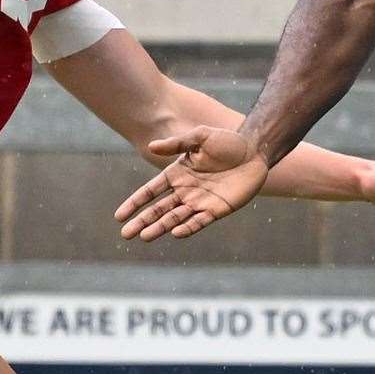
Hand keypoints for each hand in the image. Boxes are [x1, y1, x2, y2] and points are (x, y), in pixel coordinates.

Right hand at [115, 126, 268, 240]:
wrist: (255, 152)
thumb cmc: (227, 142)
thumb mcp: (200, 137)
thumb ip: (176, 144)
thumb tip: (151, 147)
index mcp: (177, 174)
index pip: (150, 191)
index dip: (135, 203)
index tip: (119, 216)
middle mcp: (185, 191)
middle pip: (158, 209)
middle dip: (142, 221)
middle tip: (125, 234)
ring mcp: (200, 202)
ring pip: (174, 218)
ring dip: (160, 227)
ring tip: (144, 236)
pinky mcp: (216, 210)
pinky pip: (199, 222)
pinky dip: (187, 228)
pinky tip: (175, 233)